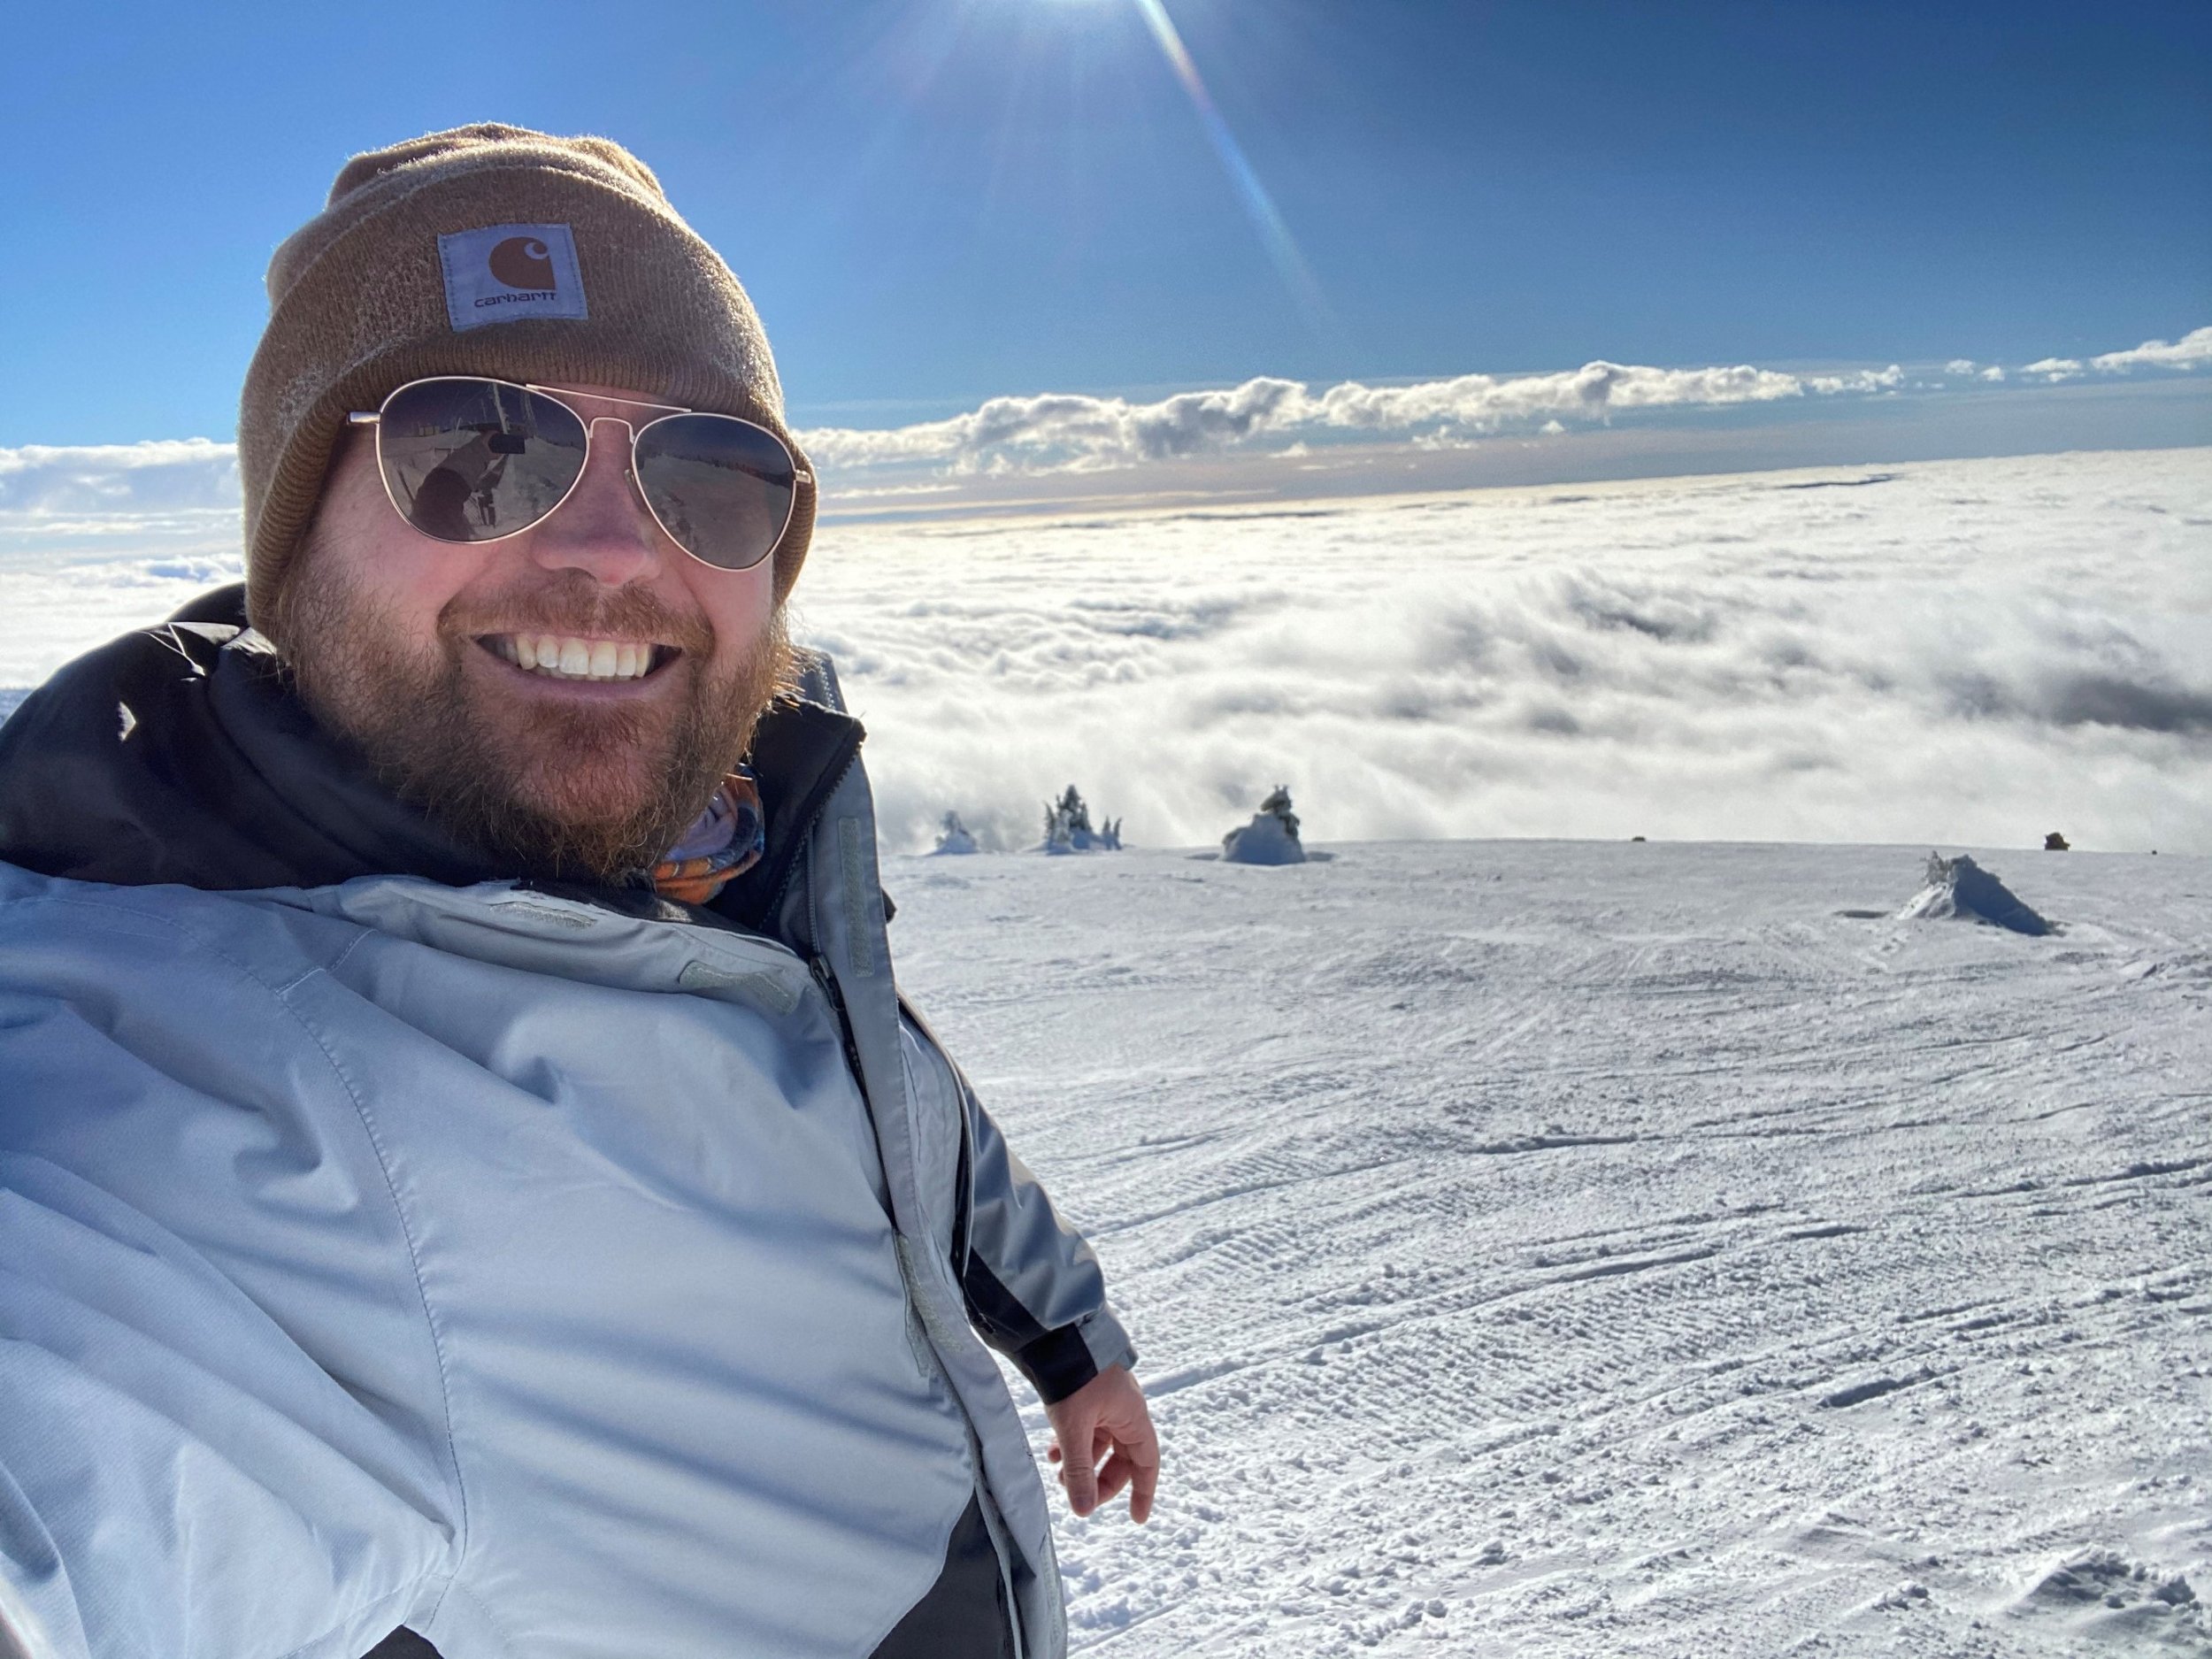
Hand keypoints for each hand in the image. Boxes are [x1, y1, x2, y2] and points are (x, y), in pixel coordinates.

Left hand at [1043, 1364, 1158, 1522]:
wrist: (1057, 1337)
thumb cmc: (1075, 1378)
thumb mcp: (1074, 1429)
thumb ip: (1079, 1471)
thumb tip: (1083, 1511)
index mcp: (1133, 1417)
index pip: (1146, 1463)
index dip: (1143, 1492)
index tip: (1137, 1518)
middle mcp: (1124, 1411)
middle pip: (1121, 1458)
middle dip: (1100, 1481)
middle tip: (1080, 1499)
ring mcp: (1106, 1403)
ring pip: (1100, 1444)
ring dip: (1082, 1463)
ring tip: (1057, 1473)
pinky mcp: (1088, 1396)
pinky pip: (1087, 1429)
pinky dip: (1072, 1445)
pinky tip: (1052, 1452)